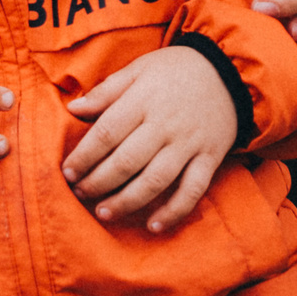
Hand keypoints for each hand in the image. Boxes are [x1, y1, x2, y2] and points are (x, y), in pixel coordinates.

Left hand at [62, 46, 237, 230]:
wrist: (229, 72)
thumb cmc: (175, 71)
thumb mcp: (139, 69)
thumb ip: (106, 91)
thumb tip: (73, 109)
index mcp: (143, 100)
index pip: (107, 132)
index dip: (84, 156)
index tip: (67, 172)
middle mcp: (165, 124)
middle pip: (127, 161)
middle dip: (99, 182)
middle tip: (81, 193)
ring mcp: (189, 144)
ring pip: (155, 180)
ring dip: (127, 201)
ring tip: (104, 212)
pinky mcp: (209, 158)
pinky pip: (192, 190)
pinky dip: (174, 211)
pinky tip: (153, 226)